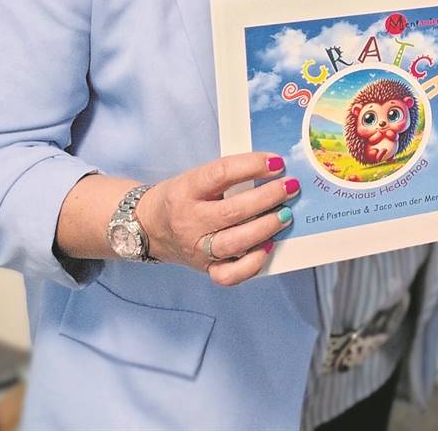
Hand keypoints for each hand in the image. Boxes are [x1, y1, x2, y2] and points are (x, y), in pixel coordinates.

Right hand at [136, 153, 299, 285]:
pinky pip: (230, 275)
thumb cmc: (181, 198)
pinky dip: (252, 263)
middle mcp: (189, 221)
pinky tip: (268, 246)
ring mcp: (197, 249)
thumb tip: (274, 169)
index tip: (277, 162)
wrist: (147, 227)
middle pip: (232, 212)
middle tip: (290, 187)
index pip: (221, 174)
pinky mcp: (205, 269)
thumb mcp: (196, 178)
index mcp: (186, 190)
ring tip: (285, 215)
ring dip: (265, 228)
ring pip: (233, 243)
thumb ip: (229, 175)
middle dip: (268, 198)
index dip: (252, 166)